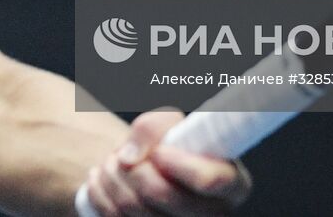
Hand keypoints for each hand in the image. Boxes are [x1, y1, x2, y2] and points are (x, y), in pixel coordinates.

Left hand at [82, 109, 251, 215]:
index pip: (210, 180)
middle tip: (124, 155)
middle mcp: (213, 215)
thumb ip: (151, 128)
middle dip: (133, 168)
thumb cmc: (164, 147)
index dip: (178, 163)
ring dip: (112, 177)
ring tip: (112, 163)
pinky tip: (103, 181)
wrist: (142, 172)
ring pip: (134, 208)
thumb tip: (129, 159)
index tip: (159, 151)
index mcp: (231, 185)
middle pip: (163, 195)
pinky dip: (101, 194)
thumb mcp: (167, 124)